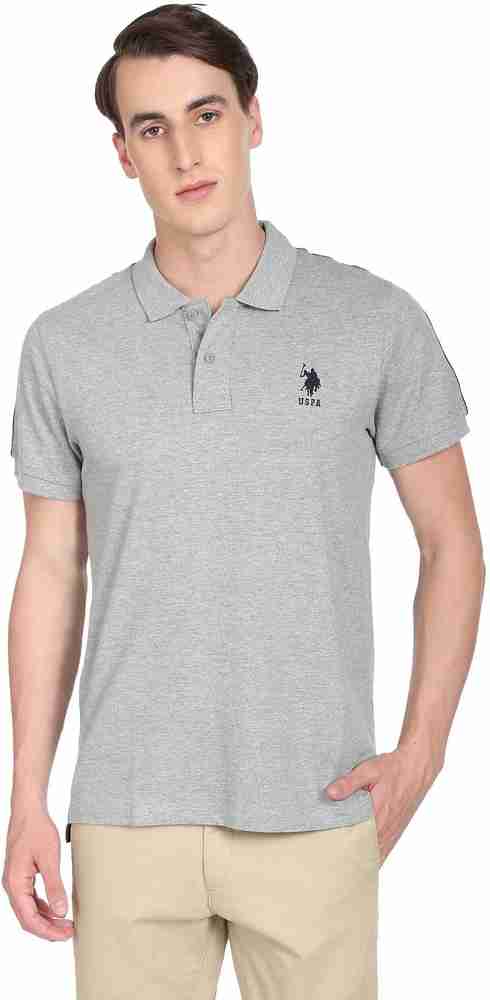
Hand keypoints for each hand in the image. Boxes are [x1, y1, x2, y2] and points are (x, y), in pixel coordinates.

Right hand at [2, 807, 73, 940]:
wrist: (29, 811)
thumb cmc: (37, 830)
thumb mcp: (50, 859)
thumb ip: (55, 886)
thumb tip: (61, 912)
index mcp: (14, 884)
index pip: (29, 919)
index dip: (48, 931)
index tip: (66, 935)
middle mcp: (11, 886)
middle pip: (28, 918)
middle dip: (48, 929)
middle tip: (70, 933)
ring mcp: (15, 882)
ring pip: (29, 910)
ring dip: (46, 919)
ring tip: (66, 924)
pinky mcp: (21, 876)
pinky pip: (30, 899)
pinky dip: (43, 907)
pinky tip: (57, 909)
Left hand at [324, 747, 440, 864]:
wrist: (417, 767)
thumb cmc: (393, 768)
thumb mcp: (369, 770)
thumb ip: (349, 783)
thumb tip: (330, 793)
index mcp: (378, 815)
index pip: (359, 842)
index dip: (345, 852)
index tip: (331, 857)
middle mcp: (387, 827)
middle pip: (367, 852)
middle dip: (351, 859)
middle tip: (334, 863)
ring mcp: (394, 830)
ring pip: (377, 854)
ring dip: (364, 859)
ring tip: (346, 866)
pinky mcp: (397, 828)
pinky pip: (386, 849)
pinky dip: (376, 856)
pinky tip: (366, 860)